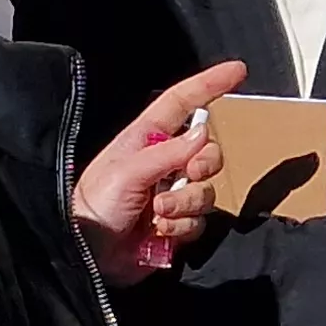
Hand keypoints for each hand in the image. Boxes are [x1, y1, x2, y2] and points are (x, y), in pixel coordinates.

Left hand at [75, 61, 243, 284]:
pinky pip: (199, 221)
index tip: (238, 71)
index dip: (209, 85)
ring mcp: (171, 195)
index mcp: (146, 139)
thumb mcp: (127, 172)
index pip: (182, 103)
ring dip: (186, 204)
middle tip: (186, 175)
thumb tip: (203, 133)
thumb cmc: (95, 205)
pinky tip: (159, 232)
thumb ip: (168, 153)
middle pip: (208, 151)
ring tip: (157, 213)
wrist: (88, 254)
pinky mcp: (176, 224)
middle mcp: (162, 163)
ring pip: (206, 190)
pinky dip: (182, 227)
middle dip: (204, 164)